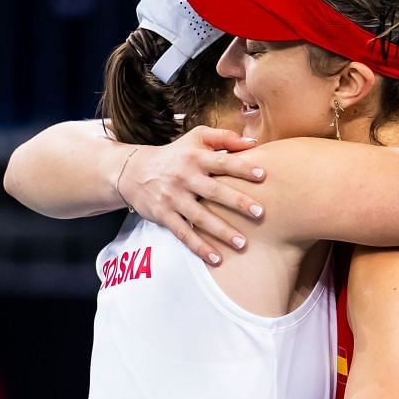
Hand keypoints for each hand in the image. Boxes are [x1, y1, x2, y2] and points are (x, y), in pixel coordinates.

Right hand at [117, 126, 266, 263]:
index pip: (222, 162)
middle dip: (237, 202)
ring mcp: (174, 198)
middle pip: (214, 191)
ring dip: (221, 231)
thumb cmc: (175, 155)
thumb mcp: (195, 138)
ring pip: (200, 217)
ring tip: (242, 243)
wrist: (134, 171)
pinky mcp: (164, 216)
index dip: (242, 168)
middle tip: (259, 213)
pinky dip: (199, 247)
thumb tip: (253, 143)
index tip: (263, 175)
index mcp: (195, 157)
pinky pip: (184, 234)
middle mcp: (185, 177)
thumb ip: (224, 138)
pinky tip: (217, 259)